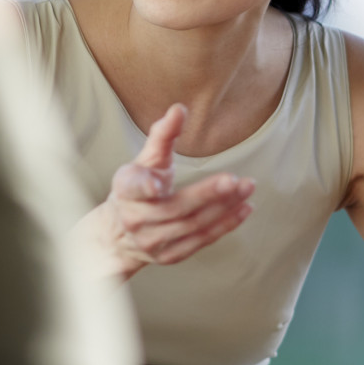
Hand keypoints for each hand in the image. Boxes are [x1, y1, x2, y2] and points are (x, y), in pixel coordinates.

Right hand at [77, 104, 255, 281]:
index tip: (157, 185)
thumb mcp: (144, 160)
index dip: (144, 186)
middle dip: (205, 194)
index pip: (133, 188)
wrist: (117, 235)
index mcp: (126, 191)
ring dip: (223, 207)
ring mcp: (152, 241)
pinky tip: (244, 209)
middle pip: (174, 208)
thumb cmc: (135, 189)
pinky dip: (225, 225)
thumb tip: (179, 109)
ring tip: (246, 187)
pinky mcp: (169, 255)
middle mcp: (136, 219)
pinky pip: (201, 240)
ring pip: (193, 225)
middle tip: (232, 180)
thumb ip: (162, 135)